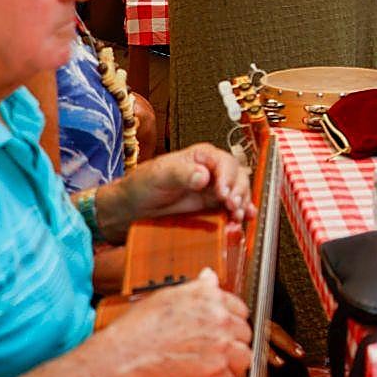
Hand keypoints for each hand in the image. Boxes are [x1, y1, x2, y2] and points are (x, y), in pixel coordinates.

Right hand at [93, 269, 251, 376]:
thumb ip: (195, 288)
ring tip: (227, 370)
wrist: (124, 356)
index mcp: (208, 297)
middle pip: (244, 332)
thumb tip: (209, 276)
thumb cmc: (137, 328)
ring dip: (236, 365)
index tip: (230, 328)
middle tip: (227, 350)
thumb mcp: (166, 296)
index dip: (233, 320)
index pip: (239, 307)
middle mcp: (219, 318)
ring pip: (244, 357)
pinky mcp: (214, 370)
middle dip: (236, 342)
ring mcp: (219, 344)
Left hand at [112, 143, 253, 230]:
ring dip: (242, 204)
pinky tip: (244, 219)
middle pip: (237, 177)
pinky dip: (240, 213)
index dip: (228, 177)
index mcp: (201, 157)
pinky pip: (231, 208)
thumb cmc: (142, 184)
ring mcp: (213, 189)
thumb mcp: (160, 175)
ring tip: (237, 217)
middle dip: (239, 192)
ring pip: (238, 192)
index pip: (225, 163)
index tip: (223, 193)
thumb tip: (203, 175)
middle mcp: (211, 171)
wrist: (132, 208)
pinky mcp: (211, 206)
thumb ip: (181, 172)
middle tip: (232, 207)